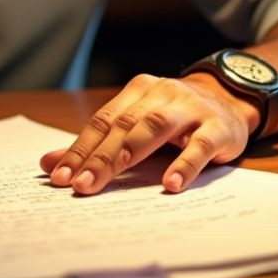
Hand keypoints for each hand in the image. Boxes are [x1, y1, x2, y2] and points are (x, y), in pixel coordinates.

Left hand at [39, 72, 260, 194]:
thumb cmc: (175, 118)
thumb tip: (49, 163)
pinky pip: (199, 145)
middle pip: (124, 125)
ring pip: (155, 127)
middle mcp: (160, 95)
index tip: (59, 175)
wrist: (229, 99)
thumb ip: (97, 144)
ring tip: (107, 179)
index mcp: (137, 92)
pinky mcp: (217, 128)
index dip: (80, 148)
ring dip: (129, 154)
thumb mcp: (138, 123)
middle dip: (98, 156)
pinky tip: (171, 184)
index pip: (102, 121)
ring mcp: (190, 109)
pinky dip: (184, 164)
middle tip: (78, 185)